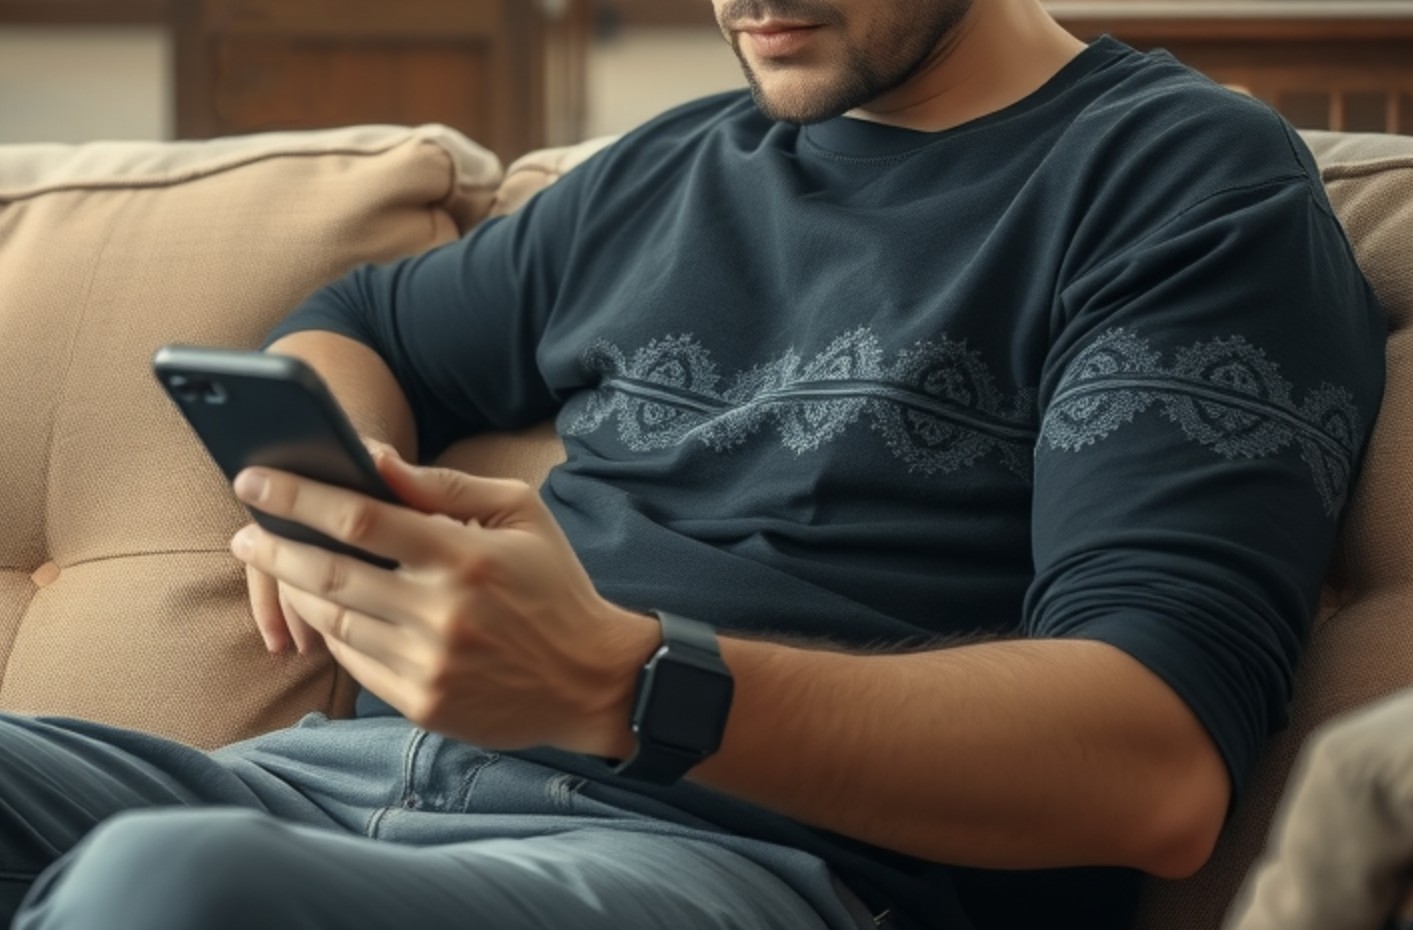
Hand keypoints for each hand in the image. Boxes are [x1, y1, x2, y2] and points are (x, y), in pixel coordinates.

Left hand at [228, 445, 654, 756]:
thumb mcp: (519, 514)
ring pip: (333, 621)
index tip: (255, 478)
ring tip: (275, 563)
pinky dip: (329, 631)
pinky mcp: (422, 703)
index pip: (361, 520)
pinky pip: (354, 663)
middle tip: (243, 530)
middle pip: (330, 573)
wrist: (590, 678)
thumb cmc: (553, 585)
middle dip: (275, 545)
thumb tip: (372, 459)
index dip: (300, 496)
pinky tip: (320, 608)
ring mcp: (428, 664)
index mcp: (464, 556)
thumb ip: (443, 486)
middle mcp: (441, 613)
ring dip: (294, 589)